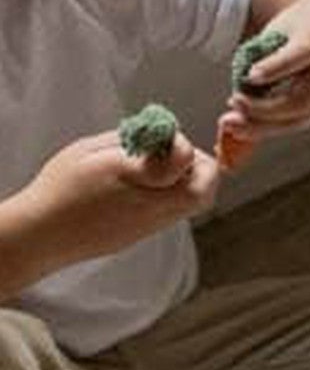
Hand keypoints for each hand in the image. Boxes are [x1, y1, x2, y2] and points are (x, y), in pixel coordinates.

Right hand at [2, 130, 218, 290]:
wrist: (45, 233)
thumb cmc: (61, 187)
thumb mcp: (90, 150)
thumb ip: (129, 141)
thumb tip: (158, 134)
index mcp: (134, 177)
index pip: (183, 159)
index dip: (181, 143)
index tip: (164, 136)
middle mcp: (151, 204)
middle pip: (205, 189)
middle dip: (202, 167)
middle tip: (179, 154)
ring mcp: (152, 224)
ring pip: (197, 203)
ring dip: (193, 181)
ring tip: (164, 167)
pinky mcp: (148, 234)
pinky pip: (179, 213)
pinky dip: (179, 195)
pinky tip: (153, 185)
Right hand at [225, 0, 309, 144]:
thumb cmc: (297, 47)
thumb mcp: (282, 75)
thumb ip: (262, 97)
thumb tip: (230, 124)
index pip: (294, 124)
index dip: (261, 130)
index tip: (231, 130)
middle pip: (299, 115)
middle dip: (261, 121)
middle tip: (230, 119)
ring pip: (301, 97)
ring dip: (266, 103)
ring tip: (237, 100)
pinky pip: (298, 61)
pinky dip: (275, 70)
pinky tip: (254, 75)